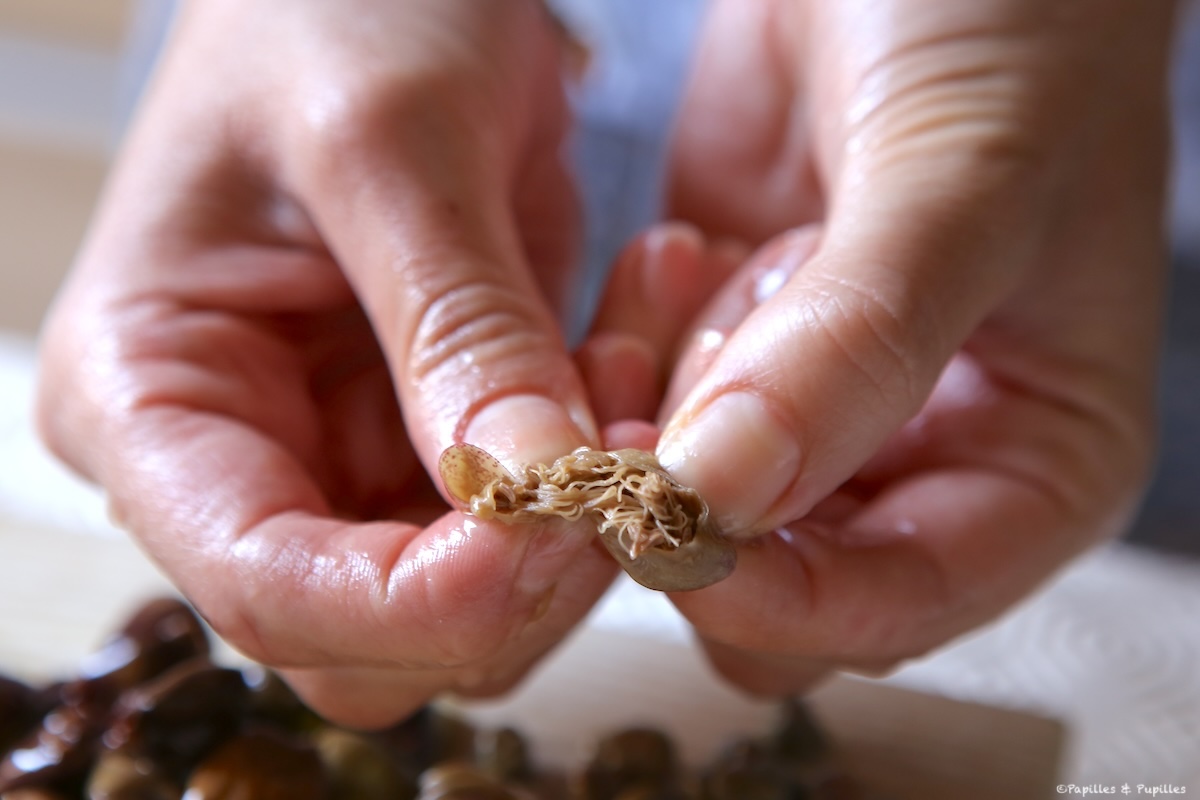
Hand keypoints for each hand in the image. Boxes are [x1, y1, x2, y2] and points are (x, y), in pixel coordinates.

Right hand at [36, 0, 613, 726]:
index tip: (560, 534)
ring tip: (631, 364)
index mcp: (153, 397)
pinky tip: (630, 352)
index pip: (266, 584)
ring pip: (467, 601)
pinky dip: (597, 469)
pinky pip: (527, 522)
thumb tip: (535, 492)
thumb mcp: (391, 140)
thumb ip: (456, 327)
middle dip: (511, 577)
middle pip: (371, 631)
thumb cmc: (336, 7)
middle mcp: (240, 457)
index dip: (415, 602)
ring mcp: (342, 456)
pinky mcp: (433, 436)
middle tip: (624, 458)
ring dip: (574, 523)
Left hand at [600, 0, 1174, 690]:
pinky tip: (677, 255)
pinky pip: (646, 417)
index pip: (898, 606)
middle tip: (665, 399)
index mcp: (1033, 463)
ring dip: (662, 415)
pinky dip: (634, 355)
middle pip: (781, 584)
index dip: (783, 595)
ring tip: (696, 273)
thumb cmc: (1014, 32)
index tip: (675, 529)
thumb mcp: (961, 181)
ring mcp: (816, 411)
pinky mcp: (732, 356)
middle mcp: (921, 456)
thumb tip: (725, 490)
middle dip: (706, 504)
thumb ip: (857, 345)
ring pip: (696, 507)